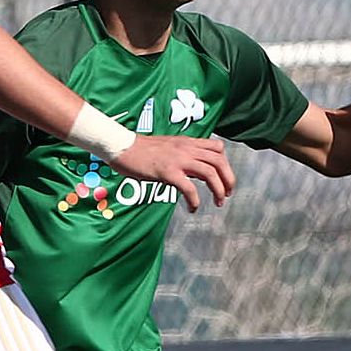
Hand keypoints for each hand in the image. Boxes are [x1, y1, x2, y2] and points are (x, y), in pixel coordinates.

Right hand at [114, 134, 234, 210]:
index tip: (224, 177)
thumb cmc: (140, 149)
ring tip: (218, 202)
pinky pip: (189, 188)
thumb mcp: (168, 146)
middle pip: (219, 161)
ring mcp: (178, 160)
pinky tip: (193, 208)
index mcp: (187, 142)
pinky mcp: (168, 172)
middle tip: (228, 193)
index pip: (217, 148)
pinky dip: (195, 200)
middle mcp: (186, 149)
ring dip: (218, 189)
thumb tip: (194, 169)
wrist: (121, 146)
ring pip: (210, 173)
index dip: (225, 163)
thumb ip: (183, 154)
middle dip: (228, 179)